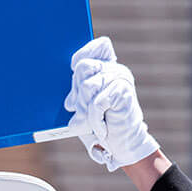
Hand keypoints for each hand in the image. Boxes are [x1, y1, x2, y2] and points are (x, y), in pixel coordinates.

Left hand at [64, 36, 159, 171]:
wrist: (123, 144)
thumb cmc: (102, 124)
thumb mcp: (85, 106)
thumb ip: (78, 94)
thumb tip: (68, 100)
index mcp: (107, 68)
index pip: (99, 46)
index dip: (82, 54)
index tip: (72, 68)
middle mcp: (115, 70)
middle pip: (83, 67)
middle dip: (76, 93)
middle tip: (78, 112)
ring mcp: (121, 79)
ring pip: (87, 86)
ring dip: (83, 110)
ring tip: (89, 124)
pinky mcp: (122, 92)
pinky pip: (96, 103)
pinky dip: (94, 120)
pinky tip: (101, 129)